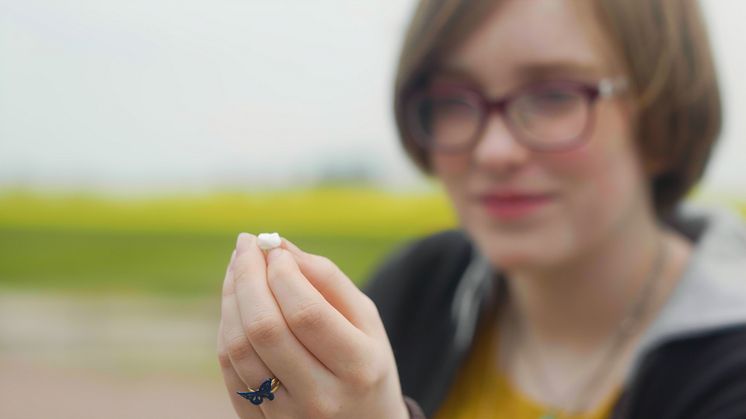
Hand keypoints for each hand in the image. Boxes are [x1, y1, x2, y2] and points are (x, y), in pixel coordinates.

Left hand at [217, 233, 408, 418]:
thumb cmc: (365, 362)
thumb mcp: (366, 320)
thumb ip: (327, 279)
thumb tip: (278, 246)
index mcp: (359, 367)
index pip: (306, 313)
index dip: (282, 273)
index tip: (273, 248)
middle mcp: (321, 397)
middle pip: (265, 328)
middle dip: (248, 277)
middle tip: (246, 245)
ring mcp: (288, 415)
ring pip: (239, 348)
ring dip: (231, 298)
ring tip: (238, 268)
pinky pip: (230, 369)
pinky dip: (228, 327)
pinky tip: (236, 302)